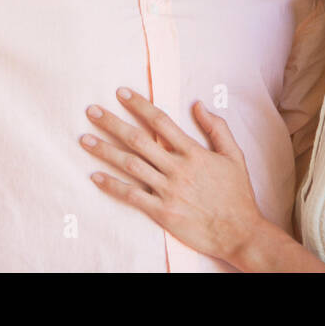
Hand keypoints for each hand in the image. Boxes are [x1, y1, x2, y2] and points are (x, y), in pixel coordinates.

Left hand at [80, 88, 267, 265]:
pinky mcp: (162, 212)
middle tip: (91, 111)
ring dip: (105, 151)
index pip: (160, 122)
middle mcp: (178, 169)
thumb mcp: (234, 155)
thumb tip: (198, 104)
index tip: (121, 93)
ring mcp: (168, 191)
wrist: (239, 232)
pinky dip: (112, 186)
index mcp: (194, 152)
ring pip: (130, 165)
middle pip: (138, 140)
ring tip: (84, 139)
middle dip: (112, 123)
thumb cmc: (237, 194)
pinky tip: (95, 176)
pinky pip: (132, 196)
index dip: (139, 105)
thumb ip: (217, 128)